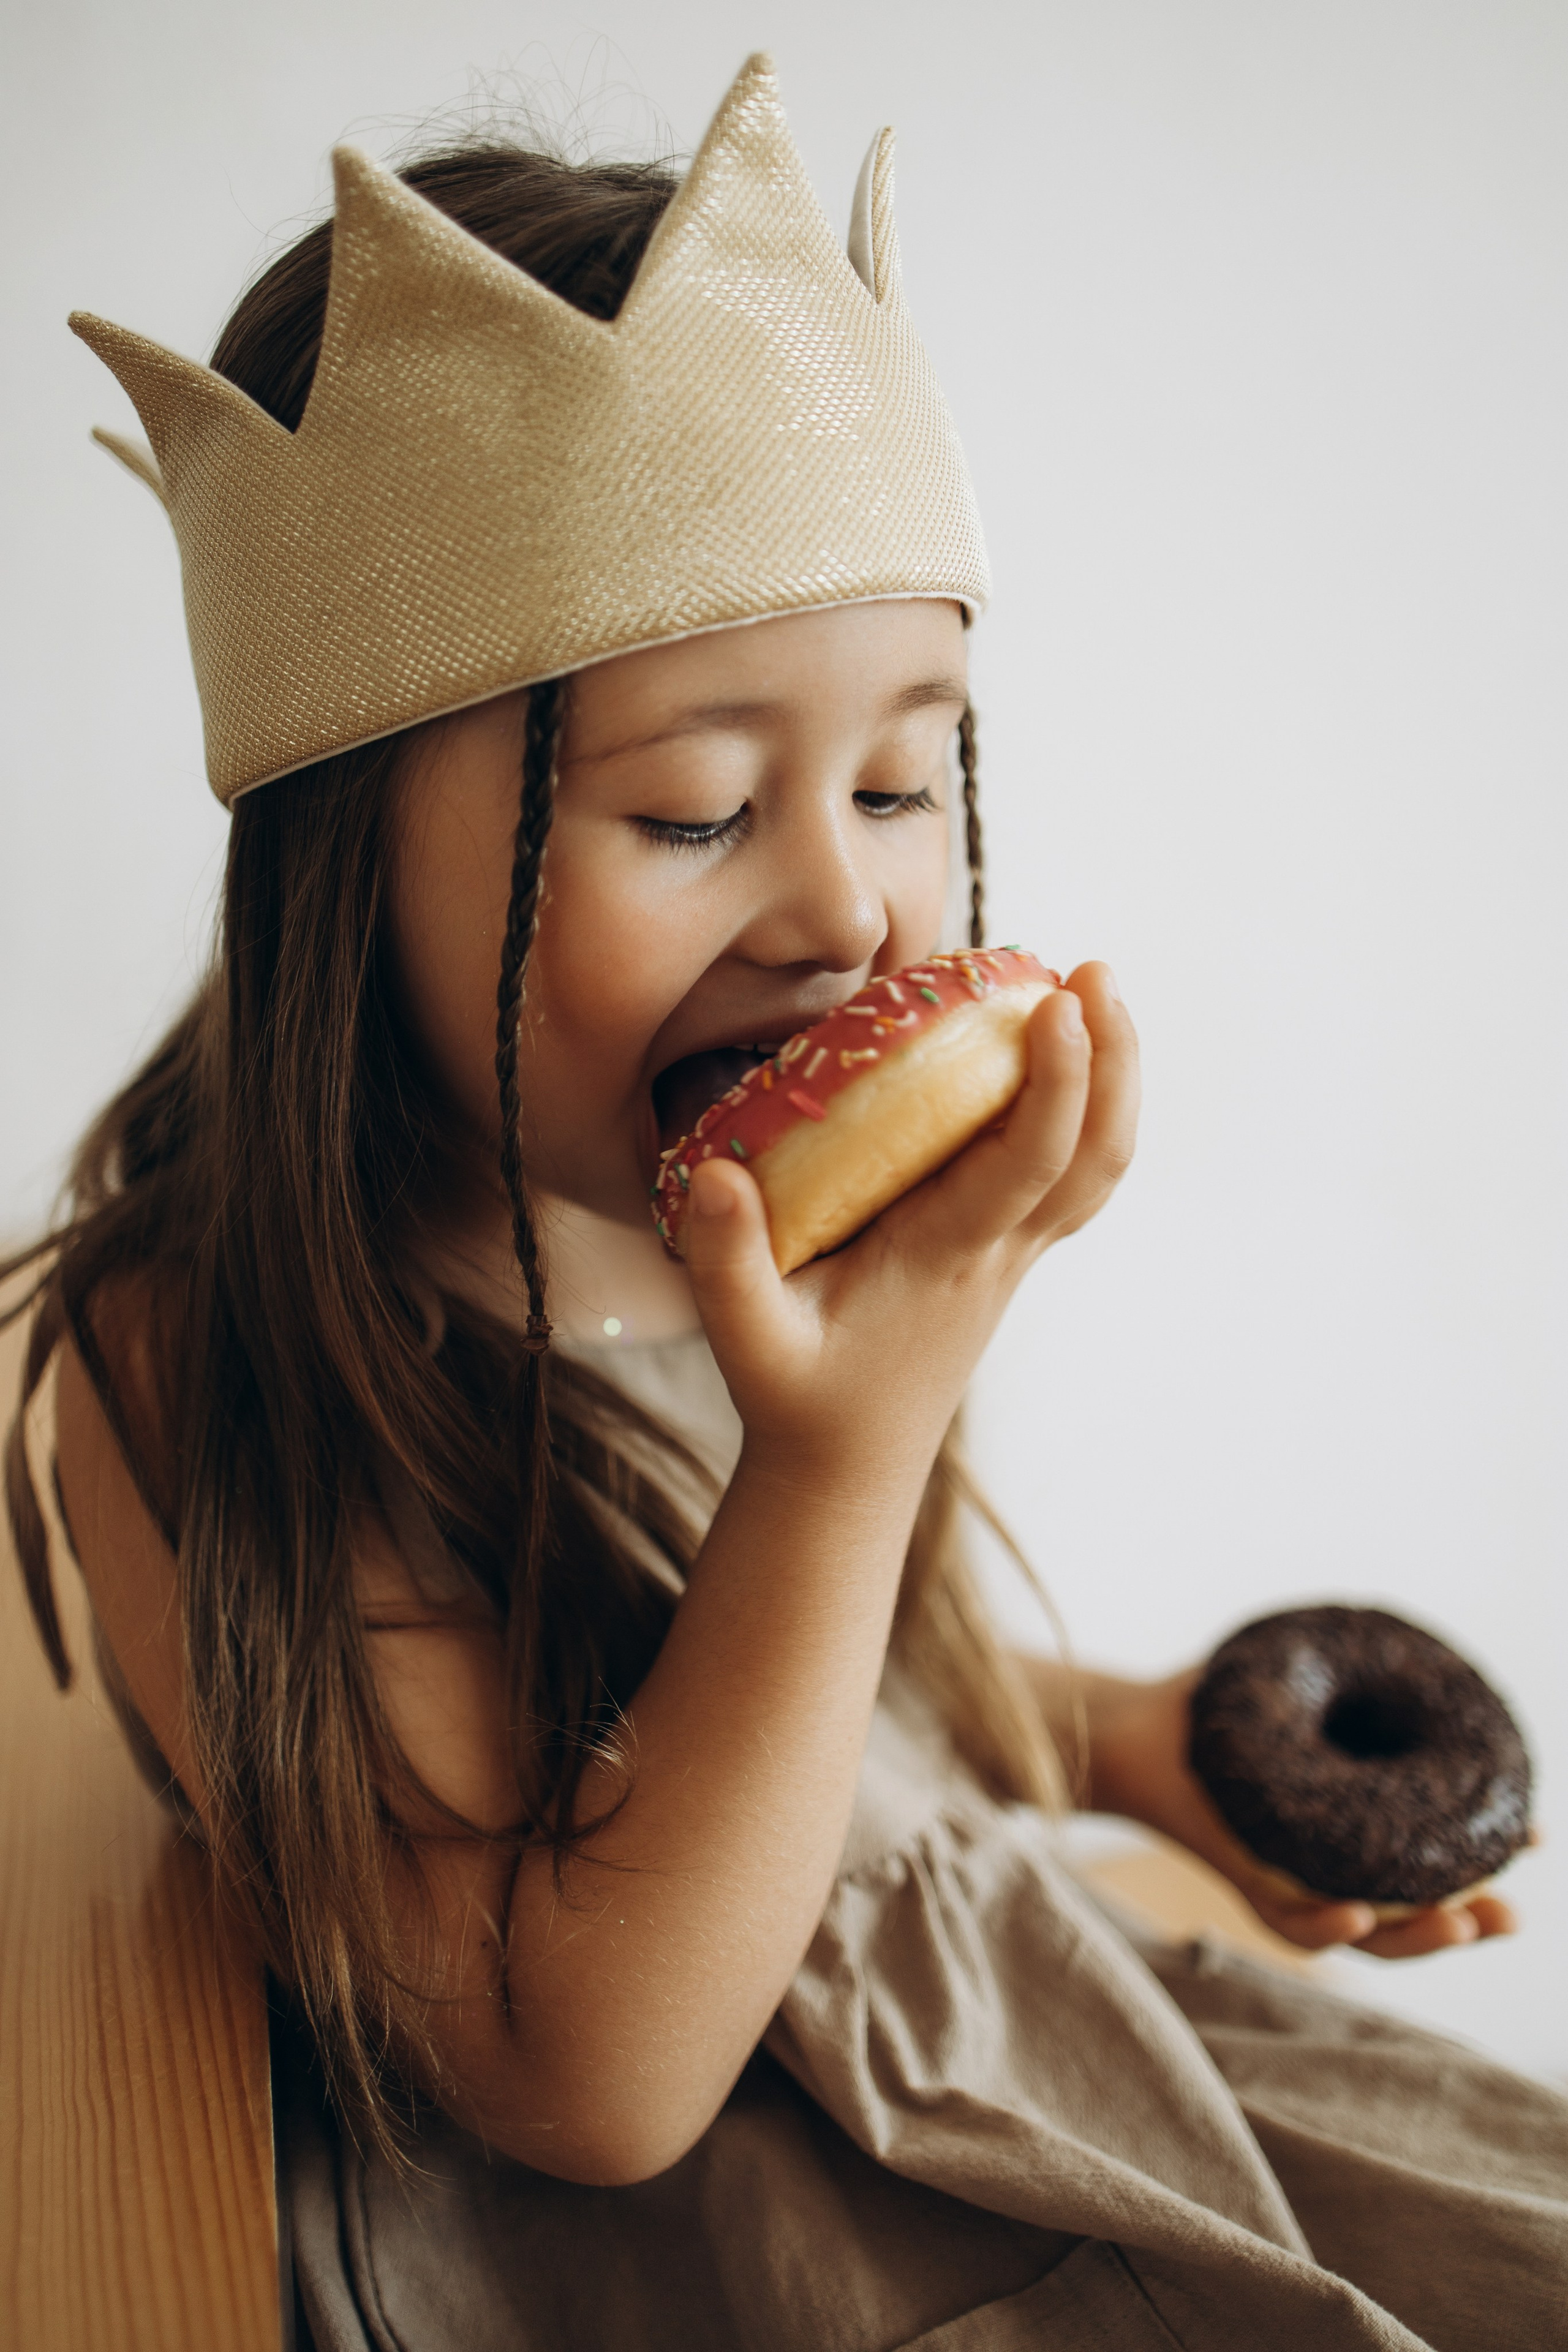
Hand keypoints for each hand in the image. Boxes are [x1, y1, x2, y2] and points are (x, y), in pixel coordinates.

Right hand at [683, 963, 1138, 1494]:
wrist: (847, 1466)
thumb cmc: (797, 1397)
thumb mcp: (744, 1337)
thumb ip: (724, 1260)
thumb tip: (713, 1172)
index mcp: (946, 1260)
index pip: (1026, 1166)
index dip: (1057, 1084)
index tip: (1059, 1005)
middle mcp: (997, 1254)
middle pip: (1094, 1159)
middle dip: (1113, 1063)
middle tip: (1096, 971)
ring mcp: (1011, 1254)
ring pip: (1096, 1167)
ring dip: (1114, 1080)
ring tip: (1095, 989)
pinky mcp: (1004, 1250)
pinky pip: (1070, 1175)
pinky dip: (1086, 1109)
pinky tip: (1066, 1053)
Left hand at [1089, 1669, 1521, 1958]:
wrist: (1131, 1727)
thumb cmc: (1218, 1710)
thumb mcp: (1300, 1691)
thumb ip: (1356, 1689)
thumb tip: (1421, 1668)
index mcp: (1350, 1833)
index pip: (1431, 1863)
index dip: (1485, 1861)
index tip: (1537, 1836)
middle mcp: (1322, 1870)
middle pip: (1408, 1918)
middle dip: (1468, 1923)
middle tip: (1513, 1914)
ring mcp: (1280, 1879)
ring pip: (1360, 1933)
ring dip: (1413, 1935)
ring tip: (1460, 1921)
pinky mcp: (1233, 1874)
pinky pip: (1283, 1915)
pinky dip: (1323, 1923)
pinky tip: (1356, 1914)